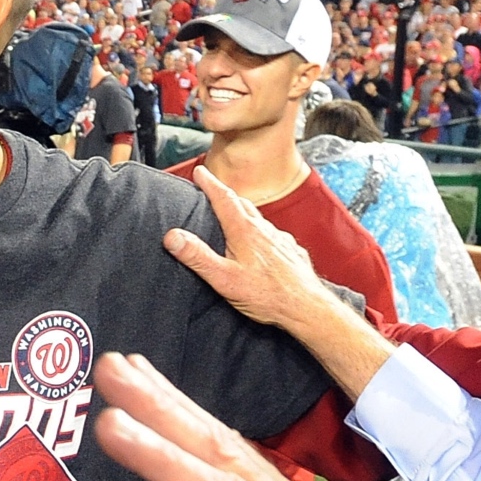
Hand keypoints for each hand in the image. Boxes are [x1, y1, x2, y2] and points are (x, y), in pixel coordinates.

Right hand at [165, 166, 348, 334]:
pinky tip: (262, 242)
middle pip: (242, 204)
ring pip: (260, 219)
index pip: (224, 198)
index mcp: (245, 231)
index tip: (200, 172)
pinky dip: (263, 232)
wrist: (306, 308)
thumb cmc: (268, 295)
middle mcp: (265, 230)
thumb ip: (198, 256)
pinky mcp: (292, 252)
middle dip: (226, 195)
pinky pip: (274, 235)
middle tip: (214, 190)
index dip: (209, 183)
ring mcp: (281, 240)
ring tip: (235, 214)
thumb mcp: (224, 278)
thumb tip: (173, 236)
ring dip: (245, 212)